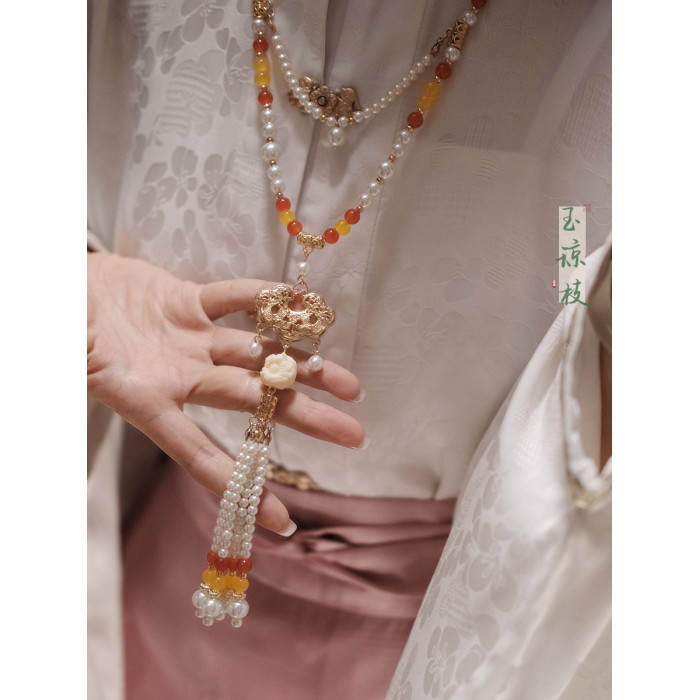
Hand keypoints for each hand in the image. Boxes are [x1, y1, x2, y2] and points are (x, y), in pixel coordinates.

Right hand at [87, 252, 363, 533]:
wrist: (60, 292)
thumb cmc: (61, 332)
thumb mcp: (66, 360)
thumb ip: (80, 366)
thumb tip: (87, 363)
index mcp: (147, 403)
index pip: (200, 457)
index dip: (241, 490)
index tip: (284, 525)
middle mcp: (179, 376)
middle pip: (252, 399)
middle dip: (302, 417)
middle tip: (355, 437)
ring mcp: (188, 340)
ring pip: (257, 353)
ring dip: (301, 364)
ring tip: (350, 384)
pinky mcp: (188, 301)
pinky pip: (234, 297)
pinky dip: (266, 298)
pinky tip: (306, 304)